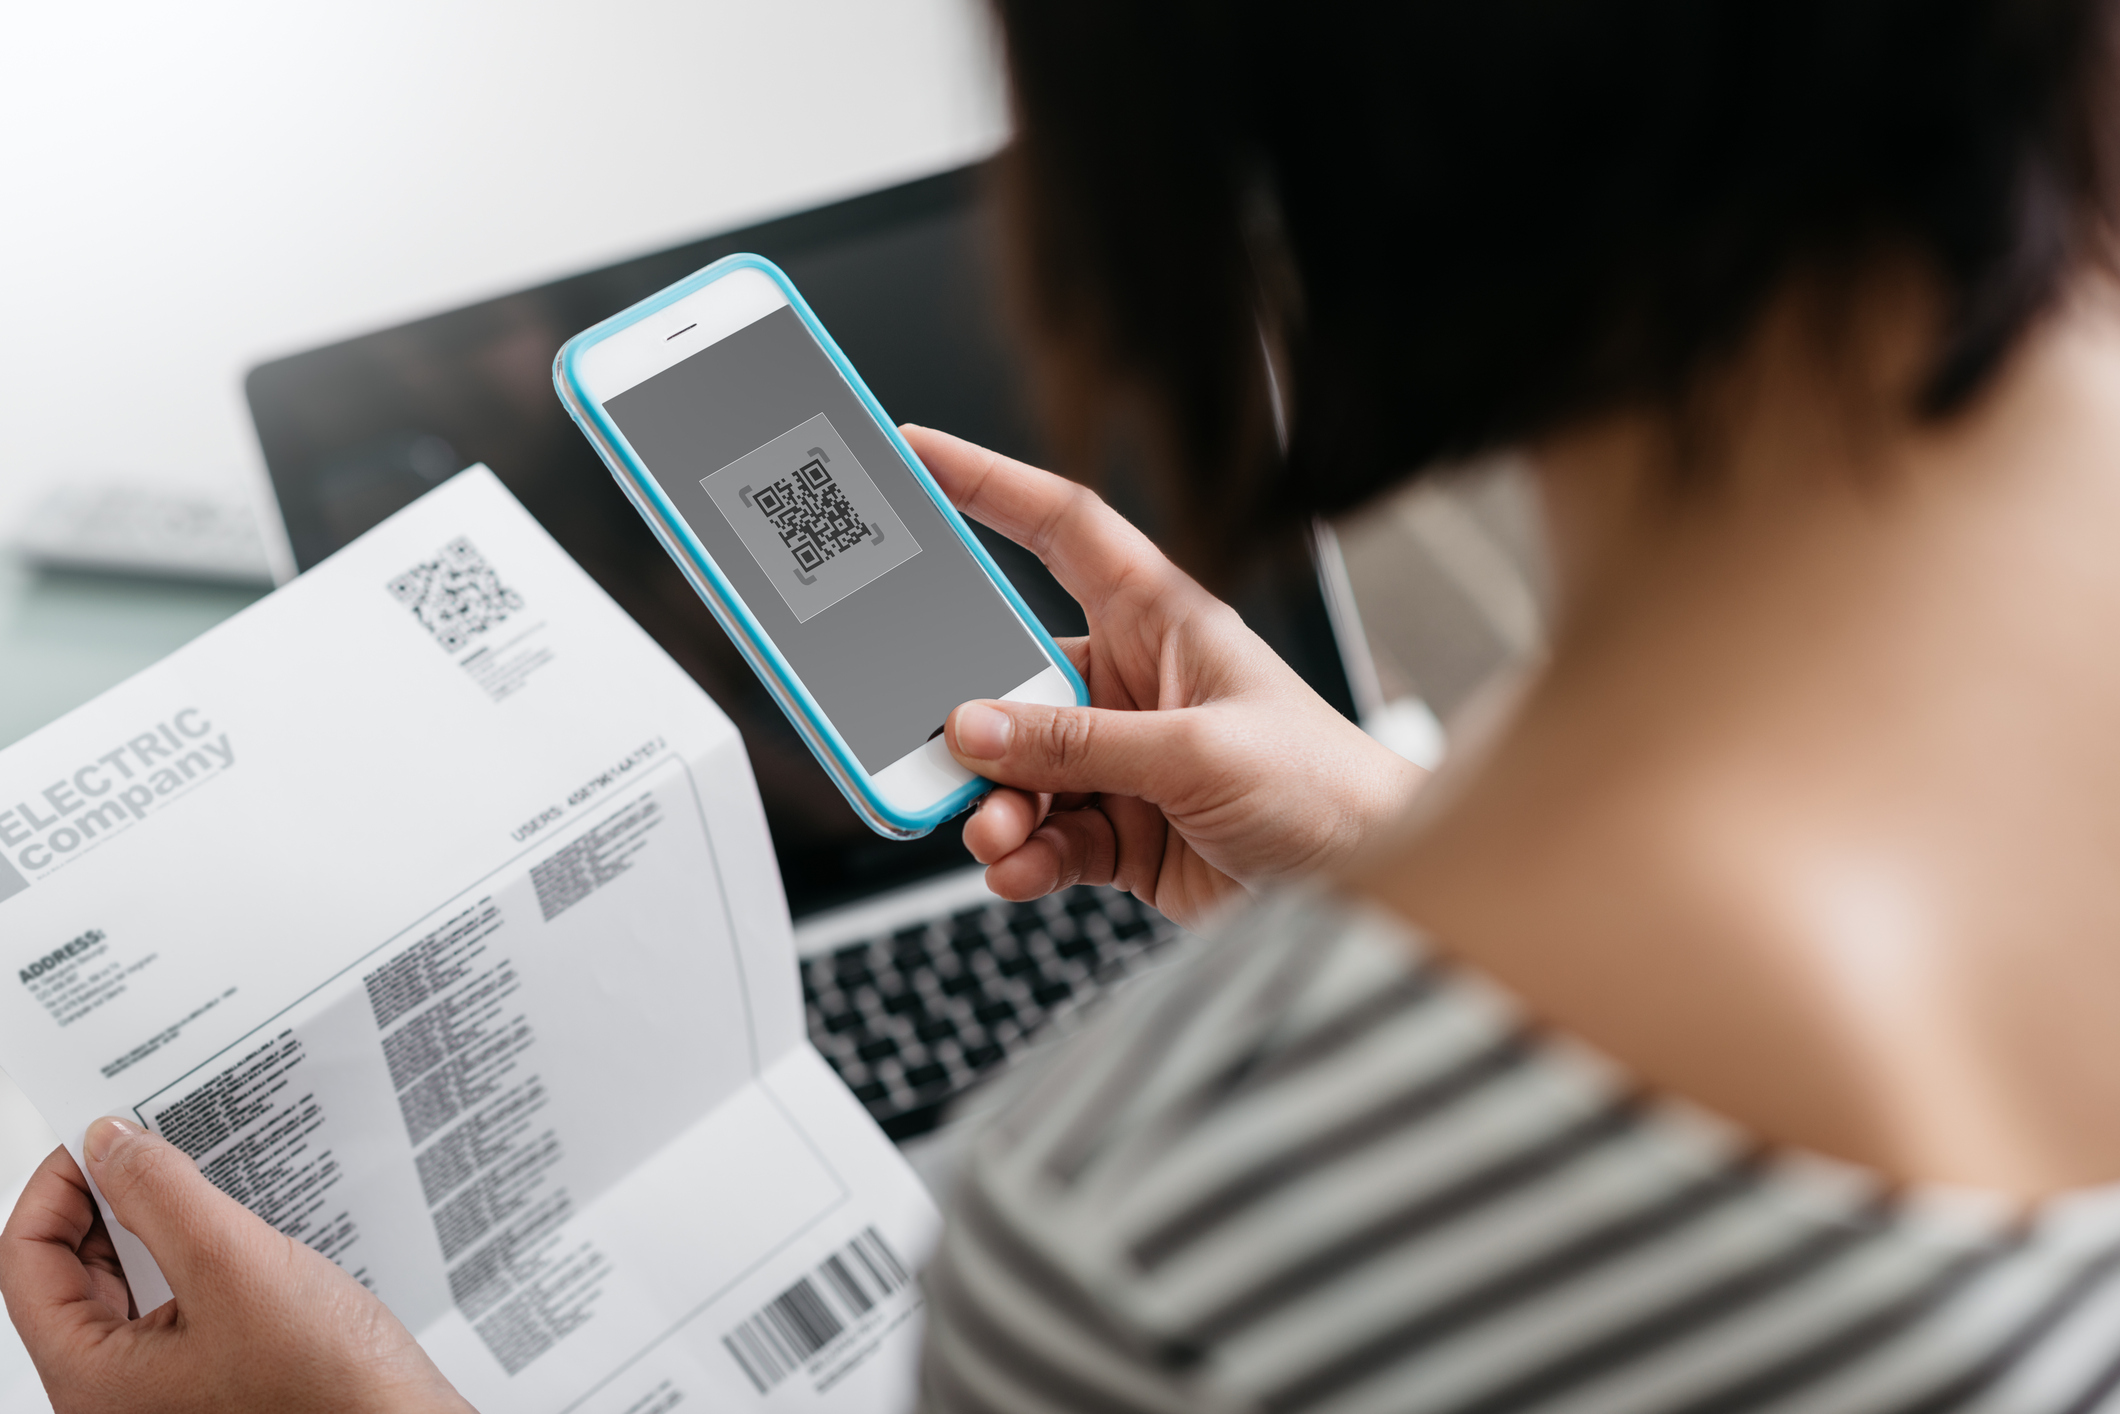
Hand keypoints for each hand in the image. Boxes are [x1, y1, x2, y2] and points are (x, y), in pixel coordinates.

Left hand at [0, 1118, 470, 1413]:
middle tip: (155, 1138)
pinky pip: (181, 1299)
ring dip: (158, 1220)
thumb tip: (107, 1141)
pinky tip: (242, 1218)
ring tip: (201, 1171)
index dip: (58, 1185)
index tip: (105, 1134)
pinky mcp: (215, 1373)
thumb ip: (161, 1196)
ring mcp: (166, 1386)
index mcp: (92, 1378)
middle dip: (109, 1197)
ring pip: (131, 1282)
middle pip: (72, 1270)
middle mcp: (117, 1390)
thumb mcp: (236, 1268)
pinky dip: (198, 1250)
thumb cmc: (328, 1388)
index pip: (26, 1260)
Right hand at [906, 425, 1425, 930]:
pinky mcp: (1121, 830)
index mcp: (1162, 621)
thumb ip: (1082, 744)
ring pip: (1019, 768)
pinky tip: (1019, 869)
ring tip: (996, 835)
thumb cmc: (1326, 789)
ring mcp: (1123, 760)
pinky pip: (1043, 835)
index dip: (989, 485)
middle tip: (936, 747)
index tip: (914, 454)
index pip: (1062, 529)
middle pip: (1014, 675)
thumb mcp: (1199, 753)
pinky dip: (1023, 856)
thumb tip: (977, 728)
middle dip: (971, 718)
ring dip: (997, 805)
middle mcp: (1133, 682)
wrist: (1369, 890)